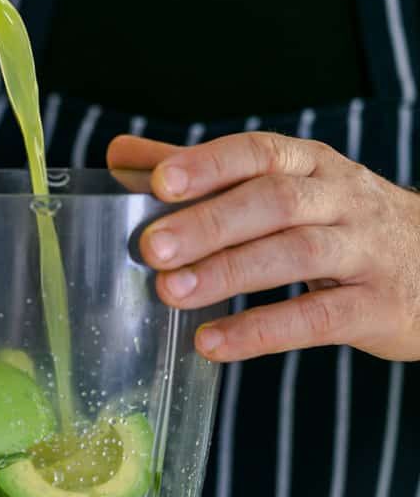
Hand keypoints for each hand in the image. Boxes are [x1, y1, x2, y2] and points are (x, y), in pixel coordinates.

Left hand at [108, 132, 419, 362]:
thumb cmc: (339, 221)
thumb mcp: (283, 185)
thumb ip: (202, 172)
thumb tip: (119, 154)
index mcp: (310, 165)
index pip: (259, 152)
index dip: (211, 164)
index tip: (160, 181)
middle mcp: (340, 199)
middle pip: (274, 201)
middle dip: (209, 223)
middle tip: (152, 247)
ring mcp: (364, 251)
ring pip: (296, 253)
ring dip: (229, 272)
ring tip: (171, 293)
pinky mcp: (377, 306)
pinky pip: (317, 318)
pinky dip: (262, 331)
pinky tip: (212, 343)